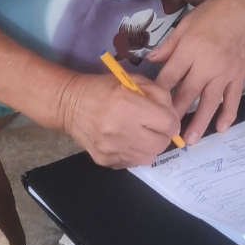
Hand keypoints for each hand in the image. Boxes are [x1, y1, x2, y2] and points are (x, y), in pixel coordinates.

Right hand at [63, 69, 182, 167]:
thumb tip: (174, 115)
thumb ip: (159, 95)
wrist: (70, 104)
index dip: (172, 121)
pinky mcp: (105, 160)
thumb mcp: (133, 80)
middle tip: (155, 128)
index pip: (168, 124)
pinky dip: (134, 153)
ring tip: (140, 134)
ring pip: (149, 157)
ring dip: (149, 146)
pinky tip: (126, 141)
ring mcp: (111, 148)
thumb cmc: (104, 89)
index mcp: (128, 105)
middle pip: (161, 144)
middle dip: (163, 136)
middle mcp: (119, 129)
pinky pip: (132, 163)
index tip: (166, 119)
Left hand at [149, 0, 244, 140]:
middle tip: (164, 133)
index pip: (170, 76)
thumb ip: (170, 45)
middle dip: (174, 114)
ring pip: (209, 102)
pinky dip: (228, 115)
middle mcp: (206, 64)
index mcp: (190, 49)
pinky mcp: (239, 77)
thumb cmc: (216, 12)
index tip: (148, 107)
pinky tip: (220, 129)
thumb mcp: (187, 22)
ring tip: (189, 141)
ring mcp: (225, 73)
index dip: (158, 93)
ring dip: (199, 122)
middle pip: (187, 94)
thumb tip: (151, 60)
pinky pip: (233, 100)